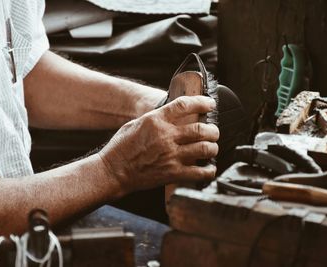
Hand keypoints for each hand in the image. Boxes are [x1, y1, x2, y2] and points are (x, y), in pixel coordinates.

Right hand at [98, 95, 218, 193]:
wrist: (112, 172)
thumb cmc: (120, 148)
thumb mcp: (135, 124)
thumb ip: (155, 119)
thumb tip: (172, 116)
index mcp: (155, 121)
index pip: (185, 105)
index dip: (202, 102)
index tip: (210, 104)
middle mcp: (165, 136)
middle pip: (201, 128)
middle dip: (213, 130)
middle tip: (213, 131)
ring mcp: (170, 156)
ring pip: (205, 148)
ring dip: (213, 147)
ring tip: (212, 148)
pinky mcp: (172, 173)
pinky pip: (199, 172)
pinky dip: (209, 170)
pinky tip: (209, 168)